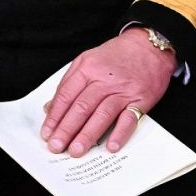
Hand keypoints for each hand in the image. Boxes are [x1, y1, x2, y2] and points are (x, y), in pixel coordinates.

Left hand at [41, 29, 177, 155]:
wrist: (149, 45)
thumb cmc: (116, 55)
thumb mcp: (87, 60)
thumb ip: (69, 83)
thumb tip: (51, 107)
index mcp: (87, 69)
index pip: (66, 96)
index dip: (55, 116)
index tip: (47, 133)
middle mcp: (103, 80)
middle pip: (81, 107)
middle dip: (66, 129)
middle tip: (56, 146)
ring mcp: (122, 90)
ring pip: (101, 114)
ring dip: (88, 135)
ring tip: (76, 150)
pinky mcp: (140, 99)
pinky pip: (129, 118)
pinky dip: (120, 133)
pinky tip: (111, 146)